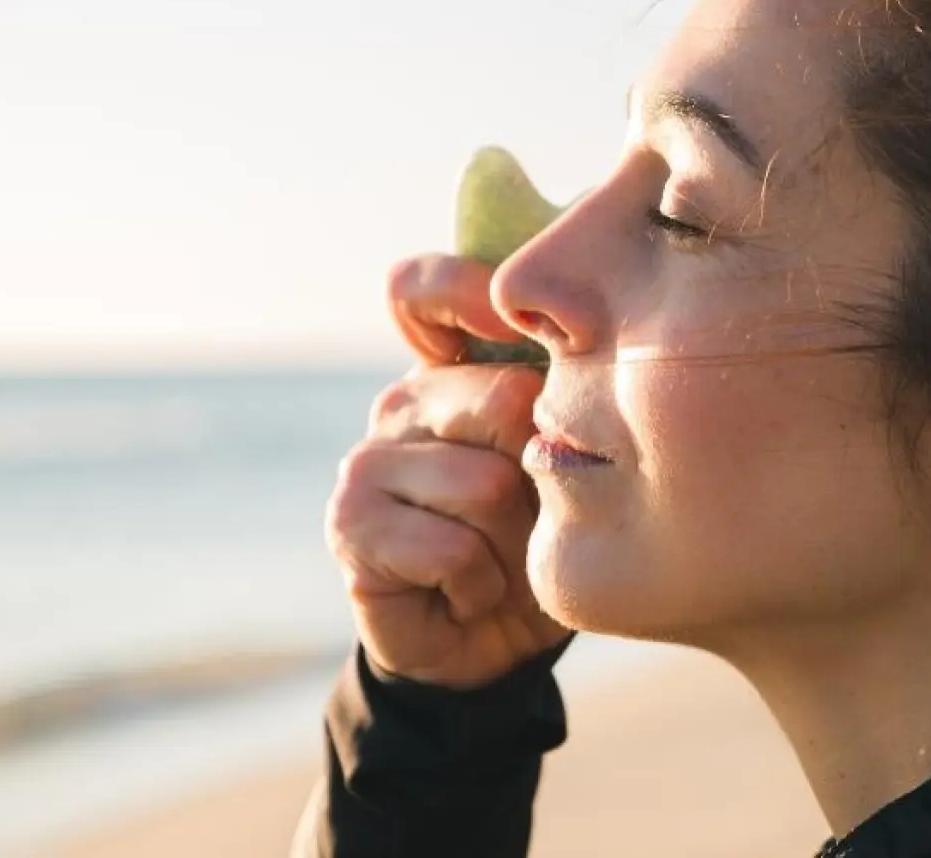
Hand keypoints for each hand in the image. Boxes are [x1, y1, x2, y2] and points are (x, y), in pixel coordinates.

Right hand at [326, 255, 568, 688]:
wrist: (495, 642)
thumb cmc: (543, 538)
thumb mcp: (567, 464)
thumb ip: (561, 401)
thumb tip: (580, 354)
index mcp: (453, 369)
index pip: (424, 288)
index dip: (468, 291)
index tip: (518, 319)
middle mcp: (403, 403)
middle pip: (497, 398)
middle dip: (541, 470)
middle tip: (536, 512)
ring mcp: (366, 462)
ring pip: (482, 484)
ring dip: (516, 542)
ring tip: (503, 558)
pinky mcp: (350, 526)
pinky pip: (451, 547)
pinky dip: (481, 583)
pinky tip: (469, 591)